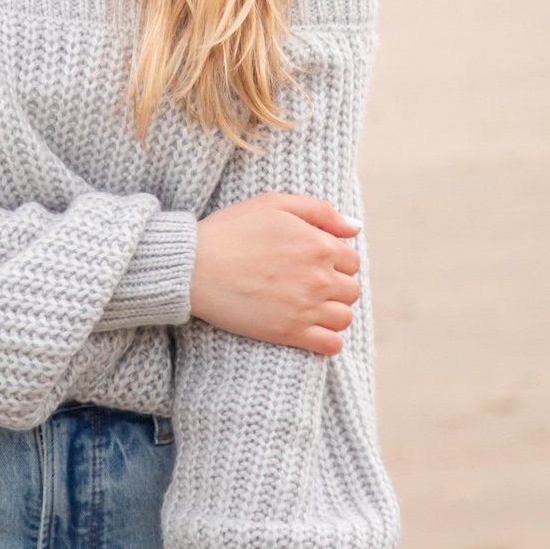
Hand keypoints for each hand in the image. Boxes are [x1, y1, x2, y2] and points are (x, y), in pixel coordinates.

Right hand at [189, 192, 360, 353]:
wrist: (194, 266)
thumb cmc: (231, 230)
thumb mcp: (275, 203)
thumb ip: (321, 211)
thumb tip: (355, 228)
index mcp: (319, 245)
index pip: (351, 260)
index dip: (335, 261)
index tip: (314, 263)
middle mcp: (319, 278)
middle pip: (351, 290)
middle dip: (335, 286)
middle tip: (308, 284)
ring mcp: (306, 308)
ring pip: (344, 318)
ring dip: (332, 313)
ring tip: (309, 307)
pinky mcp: (289, 333)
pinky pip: (331, 345)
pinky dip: (328, 340)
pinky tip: (311, 331)